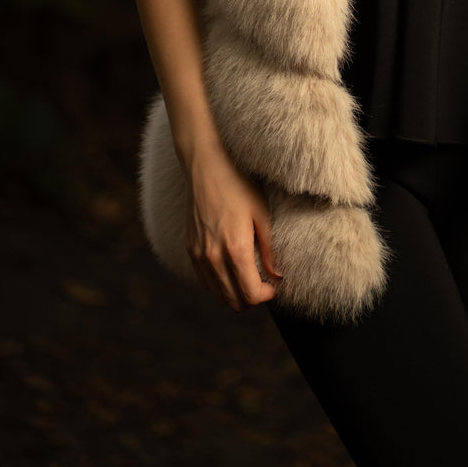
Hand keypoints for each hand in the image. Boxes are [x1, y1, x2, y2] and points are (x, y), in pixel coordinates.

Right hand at [183, 144, 283, 311]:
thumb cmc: (238, 184)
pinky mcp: (190, 249)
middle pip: (234, 301)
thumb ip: (269, 249)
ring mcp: (198, 255)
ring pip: (217, 295)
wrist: (205, 165)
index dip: (266, 295)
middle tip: (264, 282)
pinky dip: (218, 284)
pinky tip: (230, 268)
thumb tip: (277, 275)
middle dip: (252, 298)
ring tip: (248, 276)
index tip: (274, 285)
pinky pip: (204, 281)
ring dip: (235, 293)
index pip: (250, 294)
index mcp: (235, 248)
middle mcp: (213, 257)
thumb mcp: (261, 213)